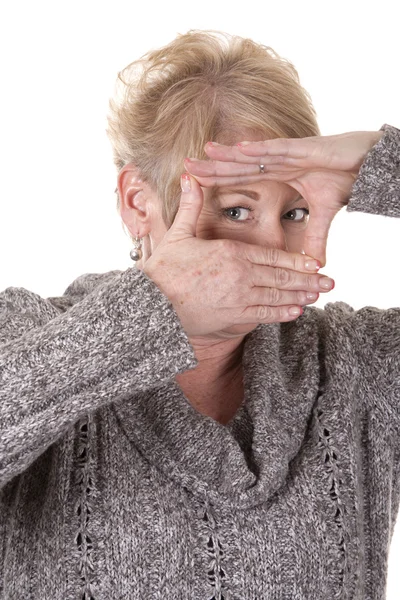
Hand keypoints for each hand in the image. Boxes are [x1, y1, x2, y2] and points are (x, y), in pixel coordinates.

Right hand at [143, 174, 334, 340]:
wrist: (150, 305)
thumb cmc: (163, 271)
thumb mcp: (178, 234)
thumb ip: (190, 205)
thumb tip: (188, 175)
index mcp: (231, 253)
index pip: (272, 255)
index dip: (296, 260)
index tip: (314, 263)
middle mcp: (241, 275)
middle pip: (282, 276)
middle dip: (308, 280)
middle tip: (330, 282)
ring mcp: (239, 298)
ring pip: (277, 296)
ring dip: (300, 296)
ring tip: (318, 296)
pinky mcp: (233, 317)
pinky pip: (263, 315)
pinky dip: (281, 313)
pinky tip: (296, 312)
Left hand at [184, 130, 383, 265]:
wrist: (369, 165)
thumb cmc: (346, 179)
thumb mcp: (324, 215)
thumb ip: (313, 237)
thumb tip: (311, 264)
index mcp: (279, 175)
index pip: (243, 179)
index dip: (220, 180)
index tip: (196, 182)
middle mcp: (280, 162)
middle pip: (240, 166)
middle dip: (214, 166)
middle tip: (187, 166)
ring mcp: (291, 154)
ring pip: (254, 155)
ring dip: (229, 154)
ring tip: (204, 152)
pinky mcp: (305, 149)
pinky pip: (279, 150)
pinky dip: (260, 149)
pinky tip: (240, 148)